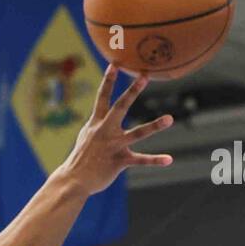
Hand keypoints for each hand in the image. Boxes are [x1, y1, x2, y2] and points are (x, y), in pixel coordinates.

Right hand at [56, 65, 173, 195]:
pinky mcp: (119, 161)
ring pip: (137, 133)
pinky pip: (140, 160)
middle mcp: (105, 131)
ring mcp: (113, 146)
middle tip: (144, 77)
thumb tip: (100, 115)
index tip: (115, 65)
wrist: (74, 180)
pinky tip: (169, 159)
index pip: (102, 98)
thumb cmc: (81, 158)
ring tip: (170, 119)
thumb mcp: (86, 137)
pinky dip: (155, 160)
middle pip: (120, 107)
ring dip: (154, 126)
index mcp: (96, 124)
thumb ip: (96, 125)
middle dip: (132, 92)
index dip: (108, 81)